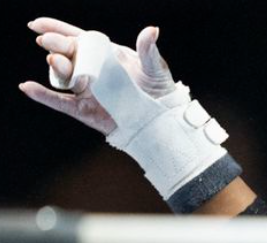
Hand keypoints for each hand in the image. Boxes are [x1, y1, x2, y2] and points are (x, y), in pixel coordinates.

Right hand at [19, 17, 174, 134]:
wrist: (163, 119)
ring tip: (55, 61)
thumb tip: (152, 30)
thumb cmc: (159, 90)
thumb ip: (148, 49)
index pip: (75, 38)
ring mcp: (86, 90)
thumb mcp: (154, 68)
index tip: (38, 24)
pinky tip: (28, 87)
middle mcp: (90, 70)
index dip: (56, 29)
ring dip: (56, 67)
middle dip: (56, 46)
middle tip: (49, 42)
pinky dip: (43, 95)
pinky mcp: (85, 110)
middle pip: (67, 54)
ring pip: (63, 76)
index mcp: (102, 54)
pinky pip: (60, 102)